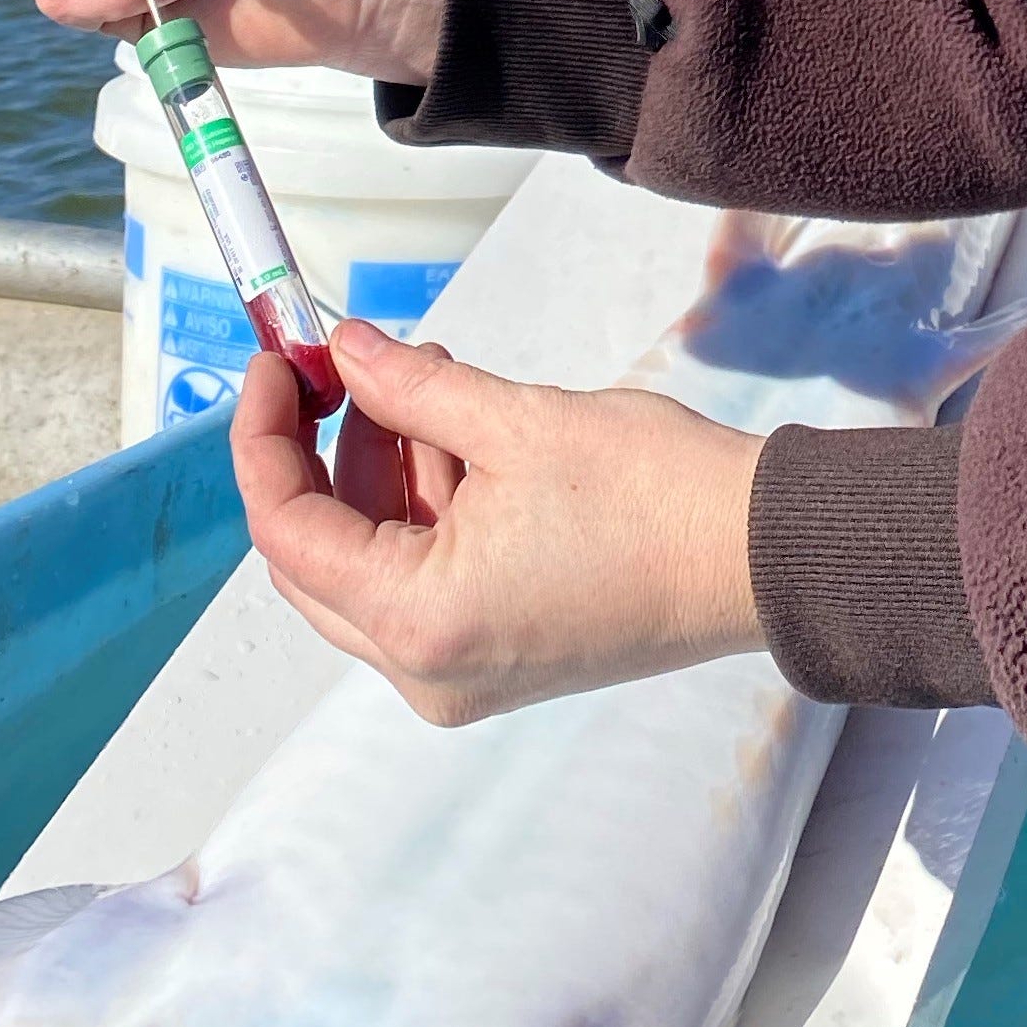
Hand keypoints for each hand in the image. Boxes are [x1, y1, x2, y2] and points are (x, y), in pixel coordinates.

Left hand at [231, 322, 765, 722]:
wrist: (760, 556)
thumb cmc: (656, 497)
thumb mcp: (516, 421)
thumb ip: (409, 386)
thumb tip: (342, 349)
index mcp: (419, 620)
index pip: (288, 531)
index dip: (267, 438)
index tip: (278, 364)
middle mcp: (426, 671)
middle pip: (318, 560)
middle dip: (320, 457)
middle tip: (337, 369)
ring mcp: (463, 676)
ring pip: (371, 569)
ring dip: (381, 476)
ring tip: (426, 384)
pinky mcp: (500, 662)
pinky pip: (423, 585)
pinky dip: (424, 513)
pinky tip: (457, 439)